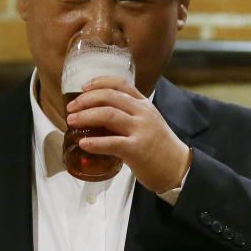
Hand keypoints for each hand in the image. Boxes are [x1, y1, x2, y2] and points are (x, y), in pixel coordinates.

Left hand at [65, 76, 190, 192]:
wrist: (178, 168)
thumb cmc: (160, 147)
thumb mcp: (148, 123)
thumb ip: (129, 116)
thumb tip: (99, 116)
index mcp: (144, 105)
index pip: (121, 83)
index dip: (99, 82)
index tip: (84, 87)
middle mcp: (143, 113)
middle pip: (110, 97)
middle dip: (86, 100)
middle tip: (71, 108)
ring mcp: (141, 130)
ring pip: (108, 115)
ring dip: (86, 116)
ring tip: (72, 121)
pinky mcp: (137, 150)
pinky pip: (111, 143)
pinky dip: (95, 142)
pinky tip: (83, 143)